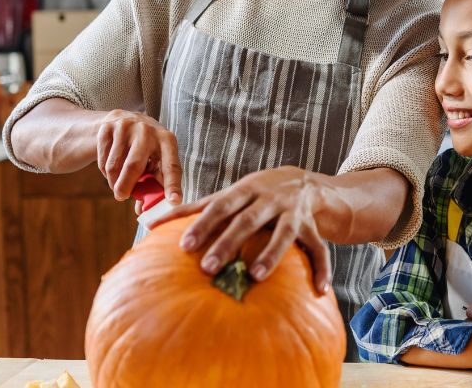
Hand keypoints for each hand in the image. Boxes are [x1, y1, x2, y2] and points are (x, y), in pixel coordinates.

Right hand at [96, 109, 181, 204]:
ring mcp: (126, 126)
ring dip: (113, 181)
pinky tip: (110, 169)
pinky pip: (103, 158)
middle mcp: (148, 131)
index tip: (174, 201)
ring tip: (117, 184)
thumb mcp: (156, 159)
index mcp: (167, 140)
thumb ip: (153, 183)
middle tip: (122, 197)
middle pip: (134, 165)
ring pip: (115, 165)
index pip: (172, 166)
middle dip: (126, 186)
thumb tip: (142, 210)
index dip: (173, 185)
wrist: (122, 119)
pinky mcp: (107, 127)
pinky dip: (105, 171)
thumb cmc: (145, 148)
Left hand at [153, 166, 331, 293]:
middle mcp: (269, 199)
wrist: (305, 182)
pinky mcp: (313, 227)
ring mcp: (293, 213)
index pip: (220, 205)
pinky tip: (320, 290)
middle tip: (209, 268)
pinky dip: (322, 268)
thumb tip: (149, 223)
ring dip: (272, 254)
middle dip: (228, 242)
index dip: (203, 224)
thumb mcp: (228, 196)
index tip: (184, 245)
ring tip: (257, 277)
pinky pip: (320, 248)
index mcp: (245, 191)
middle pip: (247, 220)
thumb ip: (193, 209)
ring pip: (284, 233)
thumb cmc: (254, 194)